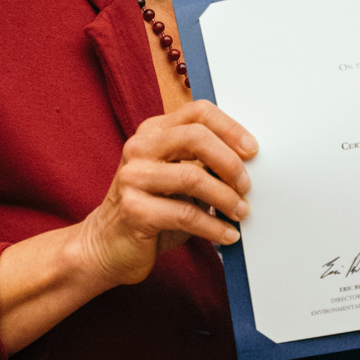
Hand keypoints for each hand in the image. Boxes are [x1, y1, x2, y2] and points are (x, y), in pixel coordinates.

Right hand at [72, 101, 255, 287]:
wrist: (106, 246)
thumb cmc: (150, 211)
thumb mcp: (177, 179)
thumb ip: (203, 164)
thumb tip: (248, 164)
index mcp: (152, 133)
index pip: (197, 113)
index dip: (230, 128)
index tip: (252, 151)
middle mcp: (139, 148)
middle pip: (195, 138)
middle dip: (230, 162)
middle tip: (246, 186)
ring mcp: (133, 178)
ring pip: (192, 177)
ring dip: (226, 198)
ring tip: (240, 213)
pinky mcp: (134, 210)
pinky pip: (186, 215)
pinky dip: (214, 227)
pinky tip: (226, 235)